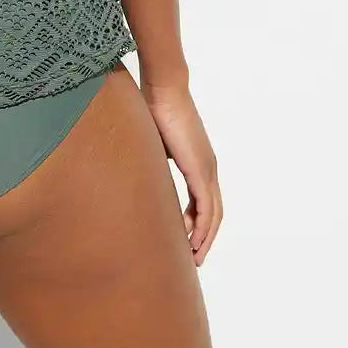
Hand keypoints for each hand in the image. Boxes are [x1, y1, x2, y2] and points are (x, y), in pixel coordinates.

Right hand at [142, 82, 221, 265]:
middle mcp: (208, 168)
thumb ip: (150, 160)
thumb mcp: (151, 143)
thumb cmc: (153, 107)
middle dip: (204, 237)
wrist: (163, 89)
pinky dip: (202, 228)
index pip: (203, 200)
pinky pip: (207, 208)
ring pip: (214, 215)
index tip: (184, 239)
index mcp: (198, 161)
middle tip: (193, 258)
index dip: (196, 222)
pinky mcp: (201, 170)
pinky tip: (193, 243)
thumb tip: (134, 168)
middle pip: (213, 213)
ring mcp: (207, 169)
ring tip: (194, 257)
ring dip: (205, 238)